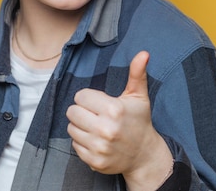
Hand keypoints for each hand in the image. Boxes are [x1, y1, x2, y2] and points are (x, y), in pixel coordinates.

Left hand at [66, 51, 171, 190]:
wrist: (144, 155)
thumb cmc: (138, 121)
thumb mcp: (138, 97)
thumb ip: (137, 74)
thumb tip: (143, 53)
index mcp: (114, 110)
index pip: (80, 96)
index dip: (88, 98)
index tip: (98, 103)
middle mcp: (106, 129)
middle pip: (72, 112)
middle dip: (82, 111)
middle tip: (95, 115)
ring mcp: (99, 147)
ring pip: (71, 128)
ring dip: (80, 126)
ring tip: (95, 127)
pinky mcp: (94, 161)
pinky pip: (74, 145)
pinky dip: (82, 142)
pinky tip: (95, 140)